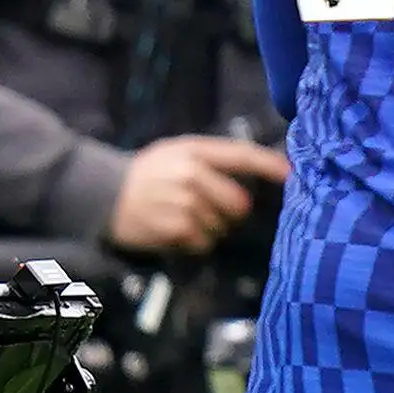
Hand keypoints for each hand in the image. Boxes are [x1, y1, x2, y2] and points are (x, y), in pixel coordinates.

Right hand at [105, 136, 286, 254]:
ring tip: (181, 217)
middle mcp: (191, 174)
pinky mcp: (175, 228)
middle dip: (229, 212)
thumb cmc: (149, 173)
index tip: (291, 174)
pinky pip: (203, 243)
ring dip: (209, 228)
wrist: (102, 193)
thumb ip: (215, 160)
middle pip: (239, 204)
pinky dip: (193, 242)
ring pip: (222, 227)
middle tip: (205, 208)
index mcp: (194, 150)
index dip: (270, 165)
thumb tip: (263, 169)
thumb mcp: (178, 153)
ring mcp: (184, 203)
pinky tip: (174, 230)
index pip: (242, 155)